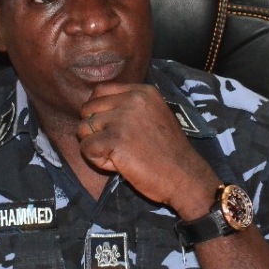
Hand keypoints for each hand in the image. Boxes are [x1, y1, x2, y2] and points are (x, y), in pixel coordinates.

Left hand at [78, 83, 218, 216]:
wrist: (185, 177)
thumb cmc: (168, 153)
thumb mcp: (154, 116)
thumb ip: (129, 107)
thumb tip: (95, 108)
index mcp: (143, 91)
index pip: (100, 91)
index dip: (98, 112)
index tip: (112, 129)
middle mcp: (132, 99)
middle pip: (88, 109)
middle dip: (95, 130)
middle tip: (117, 146)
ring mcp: (123, 118)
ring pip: (83, 128)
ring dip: (96, 146)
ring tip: (119, 156)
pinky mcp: (114, 139)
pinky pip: (86, 148)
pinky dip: (97, 161)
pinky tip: (117, 165)